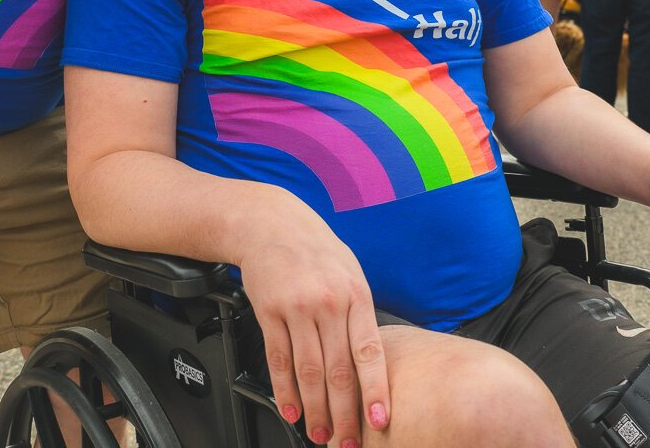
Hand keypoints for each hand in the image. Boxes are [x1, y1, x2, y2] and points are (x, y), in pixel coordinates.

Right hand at [239, 231, 390, 444]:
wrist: (272, 224)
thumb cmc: (318, 251)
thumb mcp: (352, 274)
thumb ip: (361, 316)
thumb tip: (372, 362)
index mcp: (356, 295)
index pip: (370, 352)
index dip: (375, 390)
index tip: (380, 420)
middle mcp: (329, 303)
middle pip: (338, 370)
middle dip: (344, 413)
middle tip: (347, 441)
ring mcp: (297, 307)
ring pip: (308, 371)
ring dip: (314, 409)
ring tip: (319, 433)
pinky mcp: (269, 311)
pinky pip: (278, 359)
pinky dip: (285, 390)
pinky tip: (291, 409)